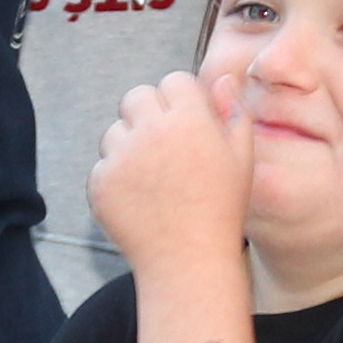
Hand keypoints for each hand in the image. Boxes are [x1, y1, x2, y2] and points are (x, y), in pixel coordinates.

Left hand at [90, 70, 252, 275]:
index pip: (173, 81)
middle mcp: (152, 132)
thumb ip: (234, 113)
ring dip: (129, 145)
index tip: (186, 123)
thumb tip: (223, 80)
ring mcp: (121, 157)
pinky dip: (116, 178)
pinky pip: (103, 165)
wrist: (188, 262)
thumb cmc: (221, 210)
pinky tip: (139, 200)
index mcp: (190, 121)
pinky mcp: (100, 182)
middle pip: (136, 96)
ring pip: (115, 131)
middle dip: (147, 113)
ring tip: (152, 179)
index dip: (180, 100)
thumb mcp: (242, 160)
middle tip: (162, 145)